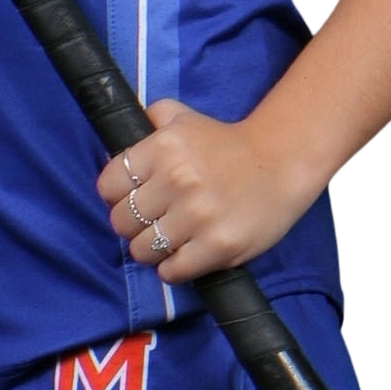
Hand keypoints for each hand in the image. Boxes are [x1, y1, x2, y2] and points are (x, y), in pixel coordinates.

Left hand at [96, 98, 313, 284]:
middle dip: (131, 224)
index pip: (108, 185)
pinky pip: (172, 271)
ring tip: (168, 239)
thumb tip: (116, 144)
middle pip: (121, 221)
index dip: (115, 195)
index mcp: (163, 147)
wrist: (282, 163)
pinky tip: (184, 253)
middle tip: (150, 221)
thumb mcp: (184, 118)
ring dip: (150, 248)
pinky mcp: (217, 246)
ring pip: (142, 250)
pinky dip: (172, 267)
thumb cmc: (226, 144)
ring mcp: (197, 216)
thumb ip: (150, 120)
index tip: (130, 198)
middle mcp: (177, 180)